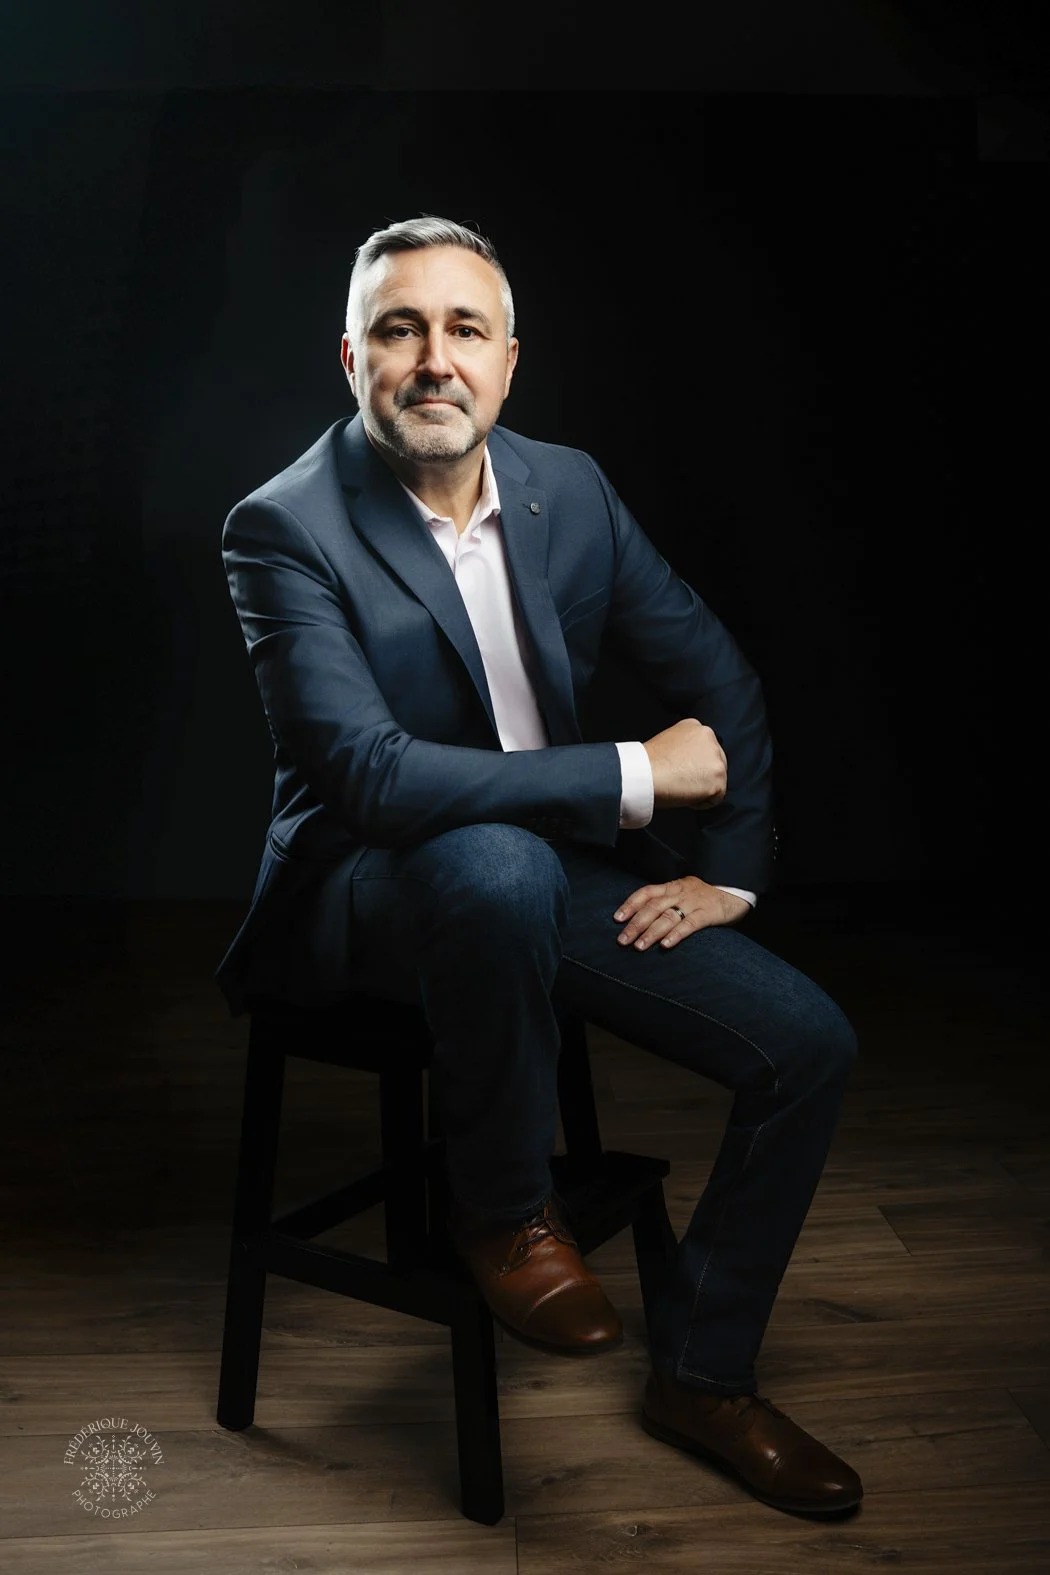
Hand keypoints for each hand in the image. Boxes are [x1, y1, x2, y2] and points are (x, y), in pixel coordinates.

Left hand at [613, 875, 749, 952]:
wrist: (737, 887)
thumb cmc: (707, 894)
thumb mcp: (685, 892)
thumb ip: (668, 902)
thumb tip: (644, 919)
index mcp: (673, 886)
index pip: (646, 892)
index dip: (630, 904)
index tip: (617, 918)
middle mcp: (680, 893)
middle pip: (653, 907)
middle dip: (635, 924)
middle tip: (622, 939)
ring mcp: (694, 903)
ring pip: (668, 917)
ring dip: (651, 932)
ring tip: (638, 946)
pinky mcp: (708, 914)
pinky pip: (689, 924)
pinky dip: (676, 935)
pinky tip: (666, 945)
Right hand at [642, 718, 727, 810]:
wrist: (644, 773)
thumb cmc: (648, 762)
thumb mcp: (668, 740)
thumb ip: (684, 747)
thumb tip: (690, 763)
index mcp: (695, 727)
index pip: (704, 749)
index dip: (693, 764)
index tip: (681, 771)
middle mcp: (710, 738)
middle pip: (715, 763)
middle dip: (702, 775)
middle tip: (681, 782)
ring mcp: (717, 758)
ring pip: (717, 780)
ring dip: (701, 788)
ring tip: (680, 787)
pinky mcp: (719, 778)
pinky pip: (716, 798)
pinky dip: (701, 802)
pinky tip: (684, 795)